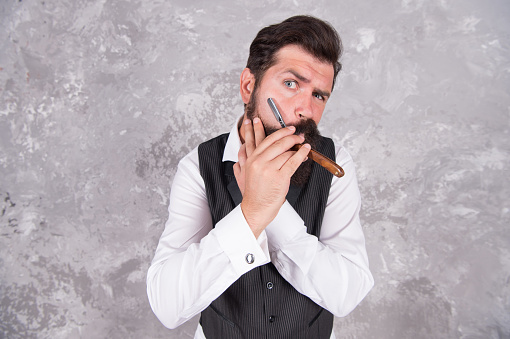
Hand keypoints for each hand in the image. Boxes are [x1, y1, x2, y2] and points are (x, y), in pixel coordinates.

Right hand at [233, 118, 309, 237]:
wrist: (256, 209)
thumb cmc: (255, 192)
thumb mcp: (248, 173)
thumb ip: (251, 159)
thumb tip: (262, 147)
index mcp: (251, 159)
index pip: (266, 139)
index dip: (279, 132)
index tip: (288, 128)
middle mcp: (259, 162)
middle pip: (277, 143)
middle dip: (290, 136)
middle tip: (298, 135)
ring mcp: (269, 169)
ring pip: (286, 152)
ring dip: (297, 148)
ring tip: (303, 147)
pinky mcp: (280, 177)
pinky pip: (293, 162)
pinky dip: (301, 155)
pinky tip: (306, 151)